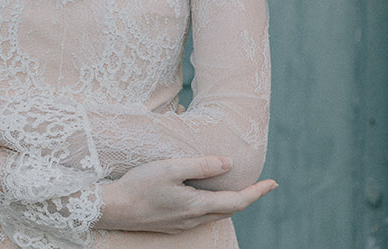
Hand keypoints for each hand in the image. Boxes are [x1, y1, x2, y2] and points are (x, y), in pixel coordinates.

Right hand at [93, 155, 276, 233]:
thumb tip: (229, 163)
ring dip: (232, 203)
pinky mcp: (173, 224)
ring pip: (216, 214)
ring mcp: (183, 224)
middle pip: (230, 210)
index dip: (258, 192)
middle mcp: (194, 218)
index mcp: (197, 205)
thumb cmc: (140, 185)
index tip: (274, 183)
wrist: (113, 209)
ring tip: (239, 190)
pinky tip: (208, 198)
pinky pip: (202, 216)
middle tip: (261, 186)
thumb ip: (201, 165)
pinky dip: (214, 206)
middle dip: (248, 198)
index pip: (238, 201)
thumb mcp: (171, 168)